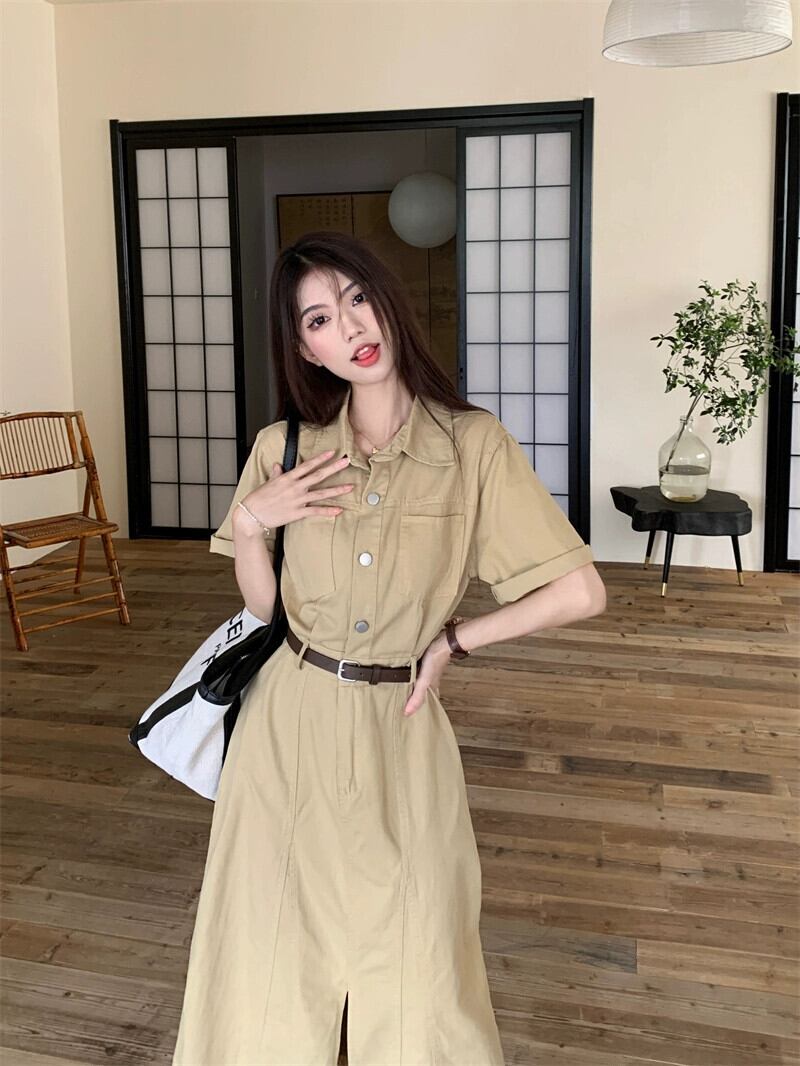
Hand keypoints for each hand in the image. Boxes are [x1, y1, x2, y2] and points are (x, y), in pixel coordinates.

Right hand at [233, 447, 353, 534]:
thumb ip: (276, 474)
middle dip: (334, 468)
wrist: (251, 515)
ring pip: (321, 494)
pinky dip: (328, 511)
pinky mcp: (297, 513)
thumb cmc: (258, 499)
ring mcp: (297, 500)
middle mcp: (295, 487)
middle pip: (318, 476)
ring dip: (337, 490)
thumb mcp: (268, 483)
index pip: (307, 465)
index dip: (320, 458)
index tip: (332, 452)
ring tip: (350, 487)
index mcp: (287, 478)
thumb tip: (278, 465)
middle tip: (347, 461)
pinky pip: (316, 511)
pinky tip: (339, 510)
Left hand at [402, 630, 451, 716]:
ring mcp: (428, 671)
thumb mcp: (424, 681)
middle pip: (423, 693)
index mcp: (431, 687)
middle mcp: (430, 681)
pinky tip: (409, 675)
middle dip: (414, 699)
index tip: (408, 716)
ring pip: (420, 683)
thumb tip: (408, 712)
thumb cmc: (435, 661)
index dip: (418, 710)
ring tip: (402, 692)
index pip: (425, 703)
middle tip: (403, 705)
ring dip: (413, 688)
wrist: (443, 641)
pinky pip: (418, 673)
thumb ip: (417, 696)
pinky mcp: (426, 662)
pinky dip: (413, 677)